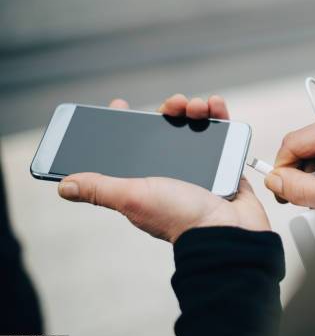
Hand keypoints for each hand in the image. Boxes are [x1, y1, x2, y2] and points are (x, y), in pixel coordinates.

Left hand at [58, 95, 269, 242]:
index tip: (121, 105)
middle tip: (171, 105)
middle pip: (165, 131)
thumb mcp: (133, 198)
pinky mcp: (225, 164)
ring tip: (197, 106)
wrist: (229, 230)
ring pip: (193, 127)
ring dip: (194, 109)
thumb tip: (65, 187)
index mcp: (147, 181)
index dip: (125, 125)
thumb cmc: (181, 217)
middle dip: (166, 111)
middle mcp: (173, 173)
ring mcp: (201, 168)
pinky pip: (221, 133)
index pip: (131, 148)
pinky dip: (219, 115)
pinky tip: (216, 105)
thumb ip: (100, 189)